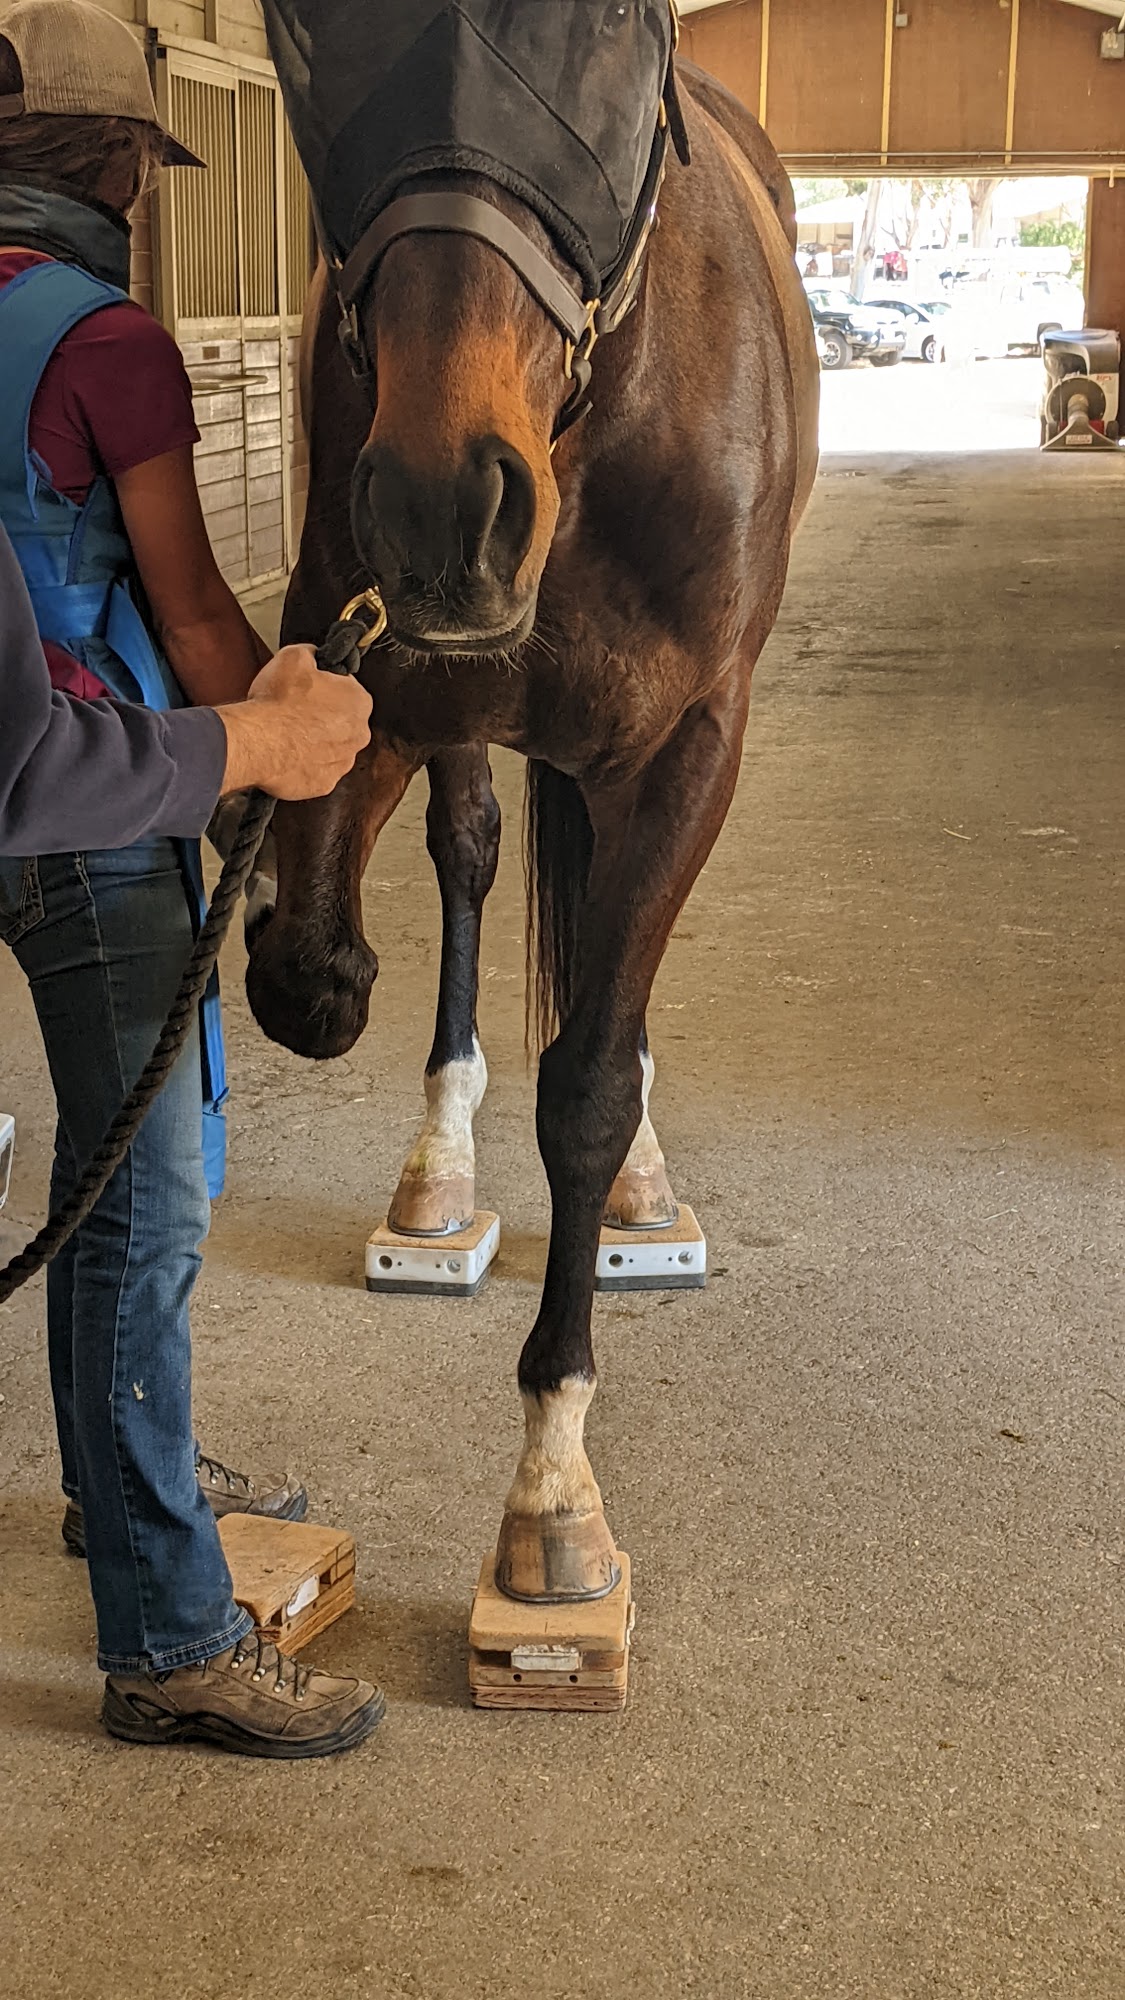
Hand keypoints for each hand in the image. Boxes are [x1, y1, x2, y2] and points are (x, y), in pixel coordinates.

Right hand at [216, 645, 371, 799]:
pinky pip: (316, 771)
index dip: (325, 686)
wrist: (257, 743)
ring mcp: (342, 763)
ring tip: (288, 733)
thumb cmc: (278, 702)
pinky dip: (304, 764)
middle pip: (342, 721)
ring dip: (314, 741)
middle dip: (323, 716)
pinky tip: (287, 753)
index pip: (347, 688)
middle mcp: (358, 735)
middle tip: (296, 710)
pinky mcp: (324, 784)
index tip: (309, 688)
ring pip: (331, 748)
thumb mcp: (293, 656)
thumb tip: (314, 655)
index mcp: (359, 701)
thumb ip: (312, 653)